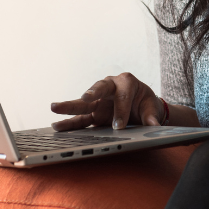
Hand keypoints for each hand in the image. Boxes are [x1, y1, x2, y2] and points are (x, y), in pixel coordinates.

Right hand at [50, 72, 164, 130]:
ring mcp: (99, 100)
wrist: (141, 107)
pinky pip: (80, 118)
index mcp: (127, 82)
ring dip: (70, 106)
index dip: (121, 110)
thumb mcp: (151, 107)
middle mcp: (110, 87)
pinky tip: (56, 126)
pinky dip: (69, 123)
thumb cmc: (146, 103)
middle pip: (99, 88)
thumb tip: (154, 126)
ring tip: (54, 108)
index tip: (119, 126)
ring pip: (84, 103)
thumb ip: (151, 116)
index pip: (122, 95)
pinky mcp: (93, 112)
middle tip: (86, 98)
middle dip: (92, 93)